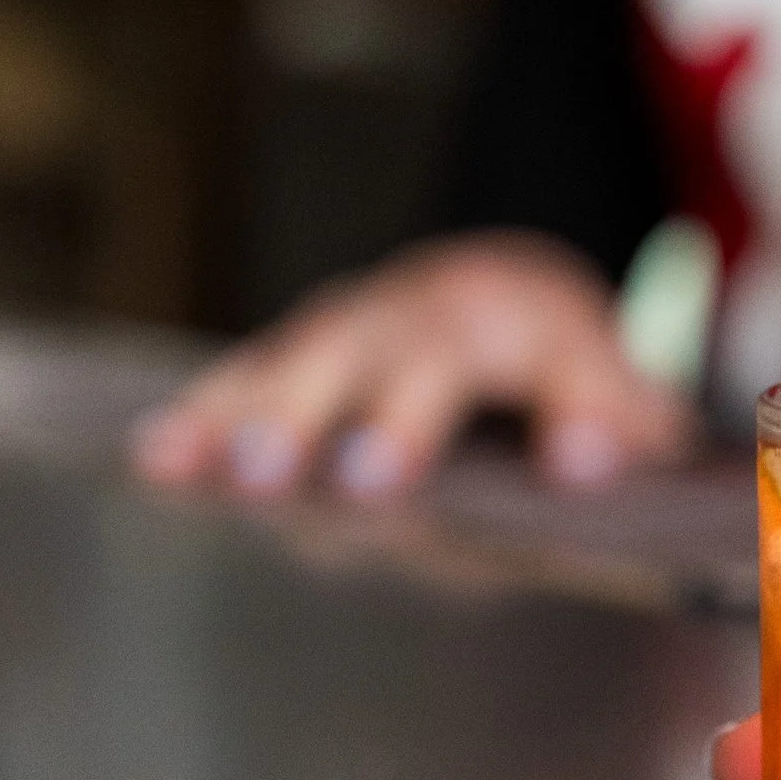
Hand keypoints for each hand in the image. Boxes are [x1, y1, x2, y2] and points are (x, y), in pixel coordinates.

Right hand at [127, 233, 689, 499]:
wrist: (510, 302)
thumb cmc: (571, 374)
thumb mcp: (625, 394)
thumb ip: (613, 424)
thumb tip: (582, 462)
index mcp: (504, 311)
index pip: (461, 358)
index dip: (417, 419)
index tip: (374, 477)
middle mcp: (414, 310)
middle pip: (354, 355)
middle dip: (308, 414)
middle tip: (268, 474)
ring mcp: (347, 331)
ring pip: (289, 363)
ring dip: (239, 417)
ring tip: (187, 465)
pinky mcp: (297, 359)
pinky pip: (243, 382)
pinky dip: (202, 416)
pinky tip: (155, 455)